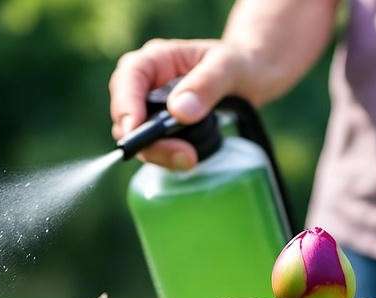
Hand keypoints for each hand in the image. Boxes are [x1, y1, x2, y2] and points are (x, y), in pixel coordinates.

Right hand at [109, 39, 250, 168]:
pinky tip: (189, 158)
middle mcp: (144, 85)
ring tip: (190, 159)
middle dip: (146, 140)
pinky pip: (152, 148)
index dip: (125, 104)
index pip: (127, 78)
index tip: (135, 129)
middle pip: (126, 115)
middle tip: (182, 155)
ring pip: (136, 137)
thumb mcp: (230, 66)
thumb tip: (179, 112)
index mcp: (154, 60)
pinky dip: (167, 156)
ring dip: (159, 153)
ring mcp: (149, 110)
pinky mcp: (157, 131)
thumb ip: (206, 84)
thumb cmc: (239, 64)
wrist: (250, 79)